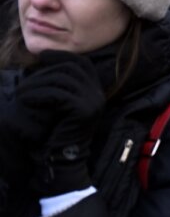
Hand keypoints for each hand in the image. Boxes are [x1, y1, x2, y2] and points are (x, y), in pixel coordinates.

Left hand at [15, 52, 103, 196]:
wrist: (59, 161)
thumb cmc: (52, 133)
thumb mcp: (58, 104)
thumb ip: (60, 85)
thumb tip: (47, 59)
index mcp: (94, 92)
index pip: (82, 64)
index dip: (62, 56)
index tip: (42, 57)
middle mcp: (98, 95)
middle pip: (72, 67)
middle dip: (46, 69)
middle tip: (27, 79)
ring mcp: (93, 102)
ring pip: (63, 78)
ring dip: (38, 83)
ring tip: (23, 94)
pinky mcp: (84, 110)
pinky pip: (59, 93)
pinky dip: (39, 94)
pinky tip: (27, 101)